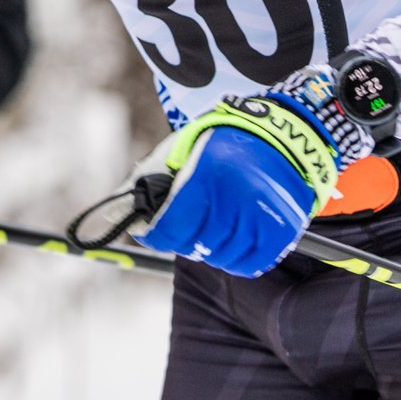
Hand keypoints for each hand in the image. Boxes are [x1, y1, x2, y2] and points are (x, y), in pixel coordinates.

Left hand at [122, 84, 353, 276]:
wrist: (285, 135)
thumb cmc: (225, 141)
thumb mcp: (183, 148)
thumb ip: (150, 180)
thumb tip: (115, 215)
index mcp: (206, 173)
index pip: (170, 227)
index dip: (155, 236)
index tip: (151, 233)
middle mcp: (236, 196)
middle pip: (196, 244)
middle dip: (184, 241)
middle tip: (185, 230)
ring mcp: (262, 215)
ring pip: (222, 257)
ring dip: (210, 251)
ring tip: (211, 233)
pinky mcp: (282, 230)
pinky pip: (250, 264)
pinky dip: (235, 260)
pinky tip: (231, 244)